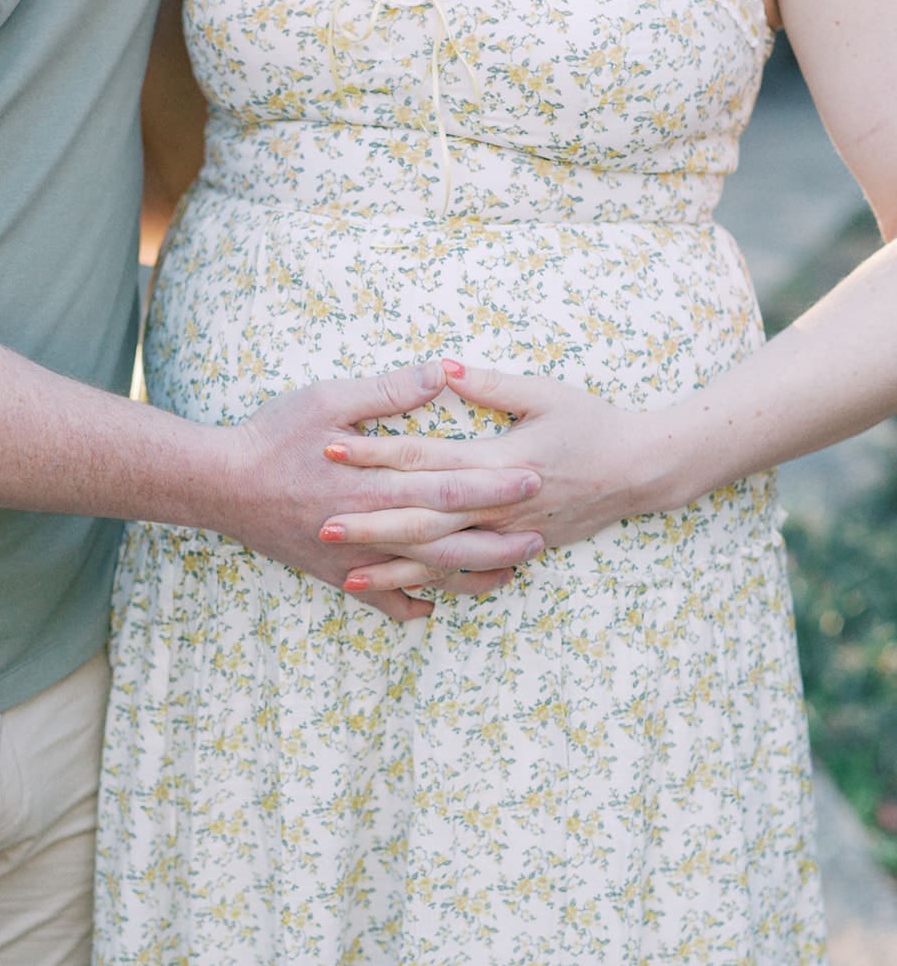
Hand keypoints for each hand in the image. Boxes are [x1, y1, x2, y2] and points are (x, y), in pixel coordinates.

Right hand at [225, 361, 543, 618]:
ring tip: (509, 573)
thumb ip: (388, 391)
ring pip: (424, 575)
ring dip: (470, 577)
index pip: (448, 487)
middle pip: (448, 540)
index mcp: (375, 485)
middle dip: (498, 538)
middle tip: (541, 535)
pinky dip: (410, 605)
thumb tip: (439, 374)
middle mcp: (370, 529)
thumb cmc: (272, 435)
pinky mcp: (335, 574)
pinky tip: (435, 608)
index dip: (493, 483)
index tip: (532, 476)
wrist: (218, 486)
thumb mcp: (328, 399)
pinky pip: (380, 599)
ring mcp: (354, 559)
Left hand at [319, 360, 673, 594]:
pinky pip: (468, 577)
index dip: (377, 454)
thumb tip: (443, 368)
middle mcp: (498, 505)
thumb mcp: (545, 392)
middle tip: (322, 526)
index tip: (332, 449)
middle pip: (423, 519)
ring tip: (346, 577)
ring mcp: (507, 536)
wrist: (642, 471)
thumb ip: (491, 384)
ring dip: (393, 570)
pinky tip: (401, 598)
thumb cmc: (593, 422)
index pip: (425, 458)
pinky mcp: (516, 552)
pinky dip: (432, 589)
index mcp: (498, 460)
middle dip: (371, 524)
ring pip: (442, 560)